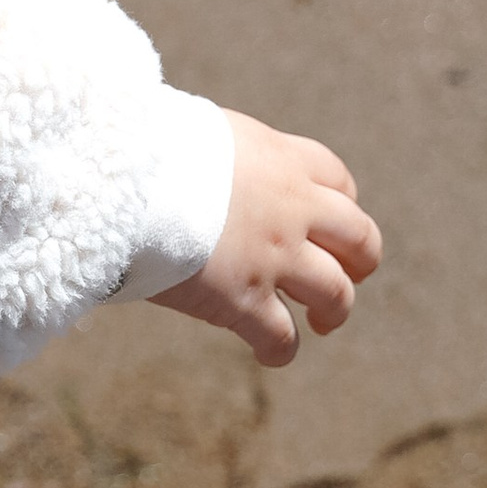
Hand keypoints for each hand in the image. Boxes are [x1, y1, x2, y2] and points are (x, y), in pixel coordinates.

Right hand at [153, 112, 381, 369]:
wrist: (126, 176)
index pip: (339, 180)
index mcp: (282, 159)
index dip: (344, 205)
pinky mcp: (244, 300)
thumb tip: (211, 169)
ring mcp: (274, 257)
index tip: (332, 223)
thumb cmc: (148, 147)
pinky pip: (282, 338)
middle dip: (360, 261)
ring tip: (322, 322)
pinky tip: (270, 354)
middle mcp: (291, 208)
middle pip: (360, 238)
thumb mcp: (204, 133)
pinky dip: (281, 351)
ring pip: (336, 294)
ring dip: (334, 311)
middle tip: (349, 275)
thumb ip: (228, 158)